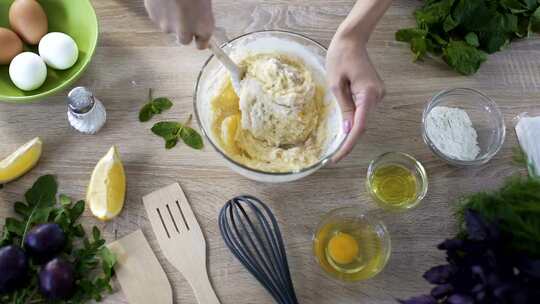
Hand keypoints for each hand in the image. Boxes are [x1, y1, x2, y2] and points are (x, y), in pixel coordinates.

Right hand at [144, 0, 214, 48]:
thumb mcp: (205, 0)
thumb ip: (202, 12)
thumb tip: (199, 14)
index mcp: (204, 26)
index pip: (202, 45)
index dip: (200, 38)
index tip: (199, 34)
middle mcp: (185, 31)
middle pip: (184, 40)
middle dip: (185, 31)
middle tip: (185, 16)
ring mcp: (167, 26)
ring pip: (169, 27)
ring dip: (171, 18)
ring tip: (174, 2)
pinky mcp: (154, 17)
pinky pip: (158, 17)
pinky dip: (161, 11)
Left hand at [326, 30, 384, 162]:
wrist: (351, 40)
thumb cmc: (340, 58)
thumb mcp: (336, 85)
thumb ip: (344, 109)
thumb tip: (348, 130)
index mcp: (369, 94)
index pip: (360, 126)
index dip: (348, 145)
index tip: (337, 158)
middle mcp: (378, 96)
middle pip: (363, 124)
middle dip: (349, 140)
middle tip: (333, 155)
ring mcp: (379, 94)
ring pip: (363, 118)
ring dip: (351, 129)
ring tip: (336, 143)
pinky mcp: (375, 92)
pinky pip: (363, 110)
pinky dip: (354, 119)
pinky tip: (344, 127)